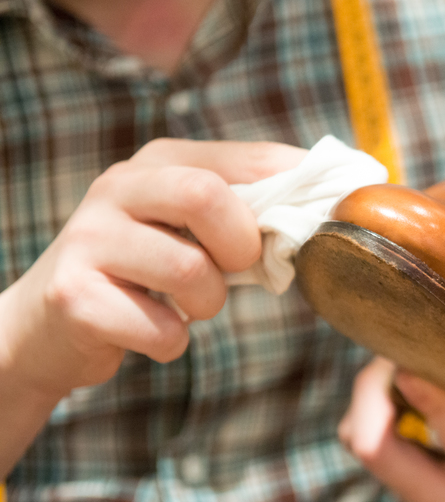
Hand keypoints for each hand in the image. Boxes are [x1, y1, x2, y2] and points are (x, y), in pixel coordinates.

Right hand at [0, 138, 306, 398]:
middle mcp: (119, 187)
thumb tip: (338, 198)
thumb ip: (250, 207)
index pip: (250, 160)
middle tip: (234, 269)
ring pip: (190, 271)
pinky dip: (172, 342)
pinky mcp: (74, 296)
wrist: (50, 324)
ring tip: (187, 305)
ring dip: (208, 304)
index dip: (297, 193)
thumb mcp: (192, 226)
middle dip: (240, 246)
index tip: (324, 220)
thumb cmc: (147, 272)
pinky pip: (162, 329)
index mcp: (161, 161)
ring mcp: (90, 239)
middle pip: (208, 196)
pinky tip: (150, 330)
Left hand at [339, 357, 444, 501]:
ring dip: (370, 402)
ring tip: (394, 359)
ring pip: (366, 447)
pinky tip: (397, 384)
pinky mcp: (406, 490)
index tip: (419, 360)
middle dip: (374, 397)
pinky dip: (372, 411)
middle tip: (392, 348)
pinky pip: (368, 445)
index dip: (436, 399)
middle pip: (380, 452)